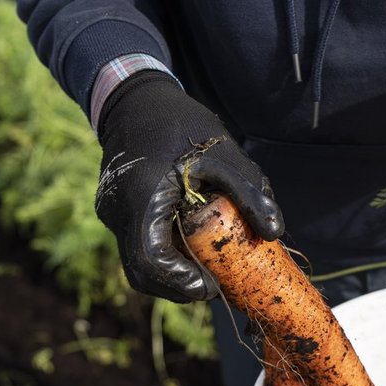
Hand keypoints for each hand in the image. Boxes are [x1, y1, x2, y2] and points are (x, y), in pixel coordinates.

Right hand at [95, 71, 282, 301]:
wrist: (135, 100)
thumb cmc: (182, 124)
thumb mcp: (225, 155)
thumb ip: (249, 194)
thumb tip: (275, 234)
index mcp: (141, 198)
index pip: (152, 262)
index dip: (182, 282)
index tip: (212, 285)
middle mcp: (117, 212)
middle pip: (142, 272)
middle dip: (179, 285)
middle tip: (214, 282)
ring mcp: (110, 213)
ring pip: (137, 263)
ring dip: (171, 272)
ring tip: (205, 265)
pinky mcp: (113, 212)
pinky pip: (137, 245)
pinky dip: (163, 253)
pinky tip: (190, 242)